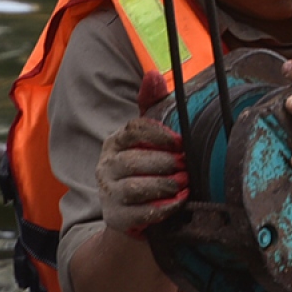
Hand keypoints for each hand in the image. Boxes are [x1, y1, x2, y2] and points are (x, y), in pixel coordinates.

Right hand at [96, 116, 186, 238]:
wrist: (136, 214)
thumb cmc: (147, 168)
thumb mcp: (150, 138)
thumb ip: (152, 106)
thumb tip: (153, 74)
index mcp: (114, 142)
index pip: (132, 131)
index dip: (158, 135)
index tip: (180, 141)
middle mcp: (106, 166)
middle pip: (132, 161)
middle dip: (163, 163)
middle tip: (185, 165)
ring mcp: (108, 193)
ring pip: (134, 188)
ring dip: (163, 185)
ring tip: (184, 183)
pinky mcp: (116, 217)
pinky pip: (139, 213)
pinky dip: (162, 208)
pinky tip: (178, 202)